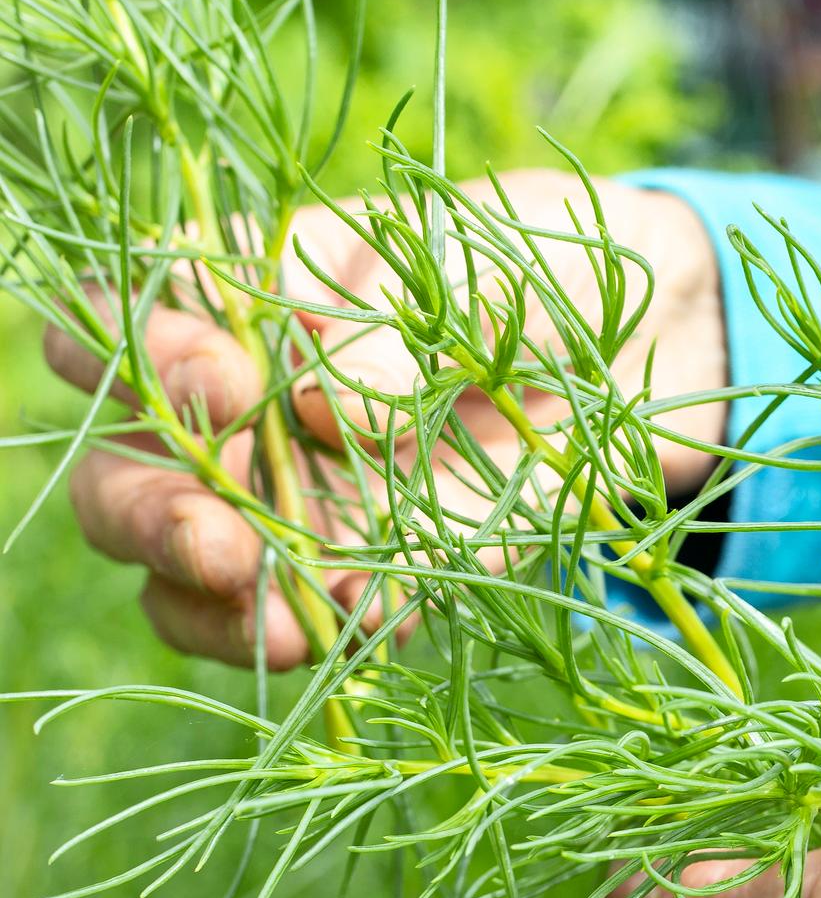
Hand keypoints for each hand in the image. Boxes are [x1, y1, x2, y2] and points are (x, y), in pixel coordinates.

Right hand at [45, 175, 725, 668]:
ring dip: (206, 605)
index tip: (232, 376)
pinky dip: (313, 636)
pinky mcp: (355, 578)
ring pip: (180, 577)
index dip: (141, 360)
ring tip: (272, 616)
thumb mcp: (473, 260)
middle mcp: (230, 414)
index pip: (110, 327)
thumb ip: (395, 319)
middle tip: (216, 533)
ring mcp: (285, 507)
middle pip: (115, 478)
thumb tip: (329, 401)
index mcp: (227, 300)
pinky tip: (358, 626)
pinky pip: (298, 627)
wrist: (632, 348)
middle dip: (147, 513)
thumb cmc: (527, 266)